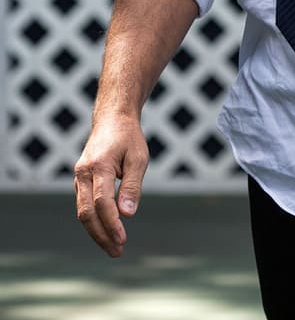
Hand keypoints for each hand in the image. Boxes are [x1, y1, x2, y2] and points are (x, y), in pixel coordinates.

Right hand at [73, 112, 149, 256]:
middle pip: (87, 213)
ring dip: (97, 232)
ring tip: (114, 248)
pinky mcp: (80, 182)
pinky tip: (106, 232)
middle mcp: (82, 174)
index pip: (102, 203)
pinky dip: (94, 221)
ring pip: (82, 212)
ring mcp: (78, 178)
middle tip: (117, 251)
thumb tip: (127, 215)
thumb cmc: (129, 138)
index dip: (111, 223)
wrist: (112, 120)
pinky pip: (84, 206)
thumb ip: (132, 186)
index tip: (123, 239)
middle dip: (101, 235)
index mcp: (98, 167)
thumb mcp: (138, 158)